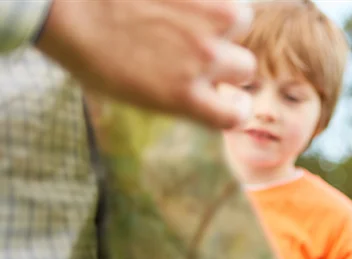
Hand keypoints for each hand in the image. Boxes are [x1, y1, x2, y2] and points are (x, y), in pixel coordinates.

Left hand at [36, 0, 256, 128]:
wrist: (66, 3)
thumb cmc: (88, 48)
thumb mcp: (136, 93)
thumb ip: (180, 95)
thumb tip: (202, 90)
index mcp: (187, 97)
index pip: (237, 114)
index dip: (236, 105)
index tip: (230, 96)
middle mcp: (205, 60)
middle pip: (244, 66)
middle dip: (226, 58)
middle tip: (201, 47)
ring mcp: (209, 20)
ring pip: (240, 20)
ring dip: (222, 19)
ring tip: (188, 11)